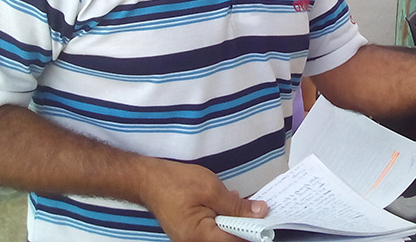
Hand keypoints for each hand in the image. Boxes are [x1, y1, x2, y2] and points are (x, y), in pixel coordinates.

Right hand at [139, 158, 267, 241]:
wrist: (148, 180)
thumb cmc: (176, 182)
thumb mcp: (211, 189)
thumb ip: (237, 205)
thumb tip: (260, 212)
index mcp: (199, 236)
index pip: (235, 241)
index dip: (253, 231)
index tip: (267, 219)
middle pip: (229, 240)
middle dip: (244, 225)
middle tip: (256, 208)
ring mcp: (191, 240)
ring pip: (221, 235)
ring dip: (234, 221)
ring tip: (240, 202)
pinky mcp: (190, 233)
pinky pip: (213, 230)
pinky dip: (223, 219)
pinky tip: (227, 204)